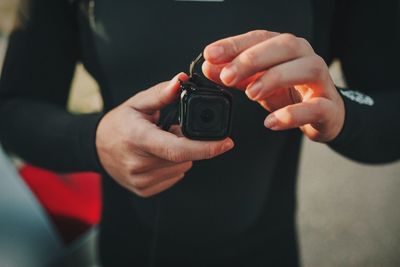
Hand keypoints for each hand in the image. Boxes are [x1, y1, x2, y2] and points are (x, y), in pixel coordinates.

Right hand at [96, 73, 233, 196]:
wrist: (98, 149)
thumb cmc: (118, 124)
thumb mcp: (137, 103)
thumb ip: (161, 93)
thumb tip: (182, 80)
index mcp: (137, 138)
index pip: (177, 148)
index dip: (206, 147)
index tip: (227, 143)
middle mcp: (139, 163)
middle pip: (184, 156)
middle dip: (188, 142)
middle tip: (172, 130)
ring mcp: (141, 180)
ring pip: (182, 167)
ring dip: (180, 155)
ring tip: (161, 143)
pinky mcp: (144, 190)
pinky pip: (175, 177)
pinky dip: (173, 166)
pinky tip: (158, 156)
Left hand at [203, 30, 344, 141]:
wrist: (324, 115)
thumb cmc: (290, 95)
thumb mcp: (258, 83)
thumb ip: (236, 76)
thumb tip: (210, 67)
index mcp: (286, 49)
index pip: (260, 37)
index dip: (234, 44)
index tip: (211, 54)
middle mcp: (305, 58)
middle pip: (284, 46)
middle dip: (252, 59)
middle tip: (228, 76)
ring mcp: (321, 82)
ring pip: (306, 68)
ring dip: (275, 79)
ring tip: (251, 93)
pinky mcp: (329, 107)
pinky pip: (316, 107)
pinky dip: (293, 114)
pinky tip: (271, 121)